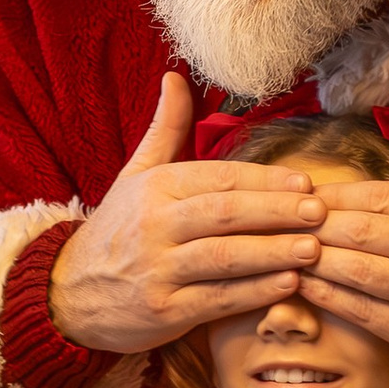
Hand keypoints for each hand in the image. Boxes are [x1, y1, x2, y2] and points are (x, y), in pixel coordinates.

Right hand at [49, 74, 328, 356]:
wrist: (68, 294)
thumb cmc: (116, 231)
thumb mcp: (135, 175)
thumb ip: (166, 129)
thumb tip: (176, 76)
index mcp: (155, 188)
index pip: (219, 179)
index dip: (265, 181)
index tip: (305, 183)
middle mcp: (154, 225)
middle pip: (225, 214)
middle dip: (276, 212)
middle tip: (320, 212)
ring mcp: (157, 270)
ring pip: (223, 258)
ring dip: (272, 253)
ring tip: (313, 249)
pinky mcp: (162, 311)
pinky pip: (216, 300)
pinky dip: (254, 293)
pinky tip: (287, 286)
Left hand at [302, 99, 388, 387]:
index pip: (385, 196)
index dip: (341, 194)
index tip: (308, 191)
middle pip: (363, 230)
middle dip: (317, 223)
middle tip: (284, 218)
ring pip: (357, 269)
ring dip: (314, 257)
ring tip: (283, 248)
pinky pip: (362, 311)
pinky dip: (328, 296)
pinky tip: (301, 284)